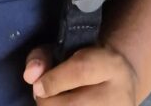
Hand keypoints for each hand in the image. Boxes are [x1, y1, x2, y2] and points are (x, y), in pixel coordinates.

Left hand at [23, 41, 138, 103]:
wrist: (120, 83)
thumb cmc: (86, 63)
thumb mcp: (66, 49)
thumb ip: (43, 56)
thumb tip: (29, 75)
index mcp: (111, 64)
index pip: (81, 71)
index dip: (53, 80)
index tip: (37, 86)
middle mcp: (120, 93)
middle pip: (73, 105)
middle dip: (48, 103)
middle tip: (42, 96)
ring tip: (54, 102)